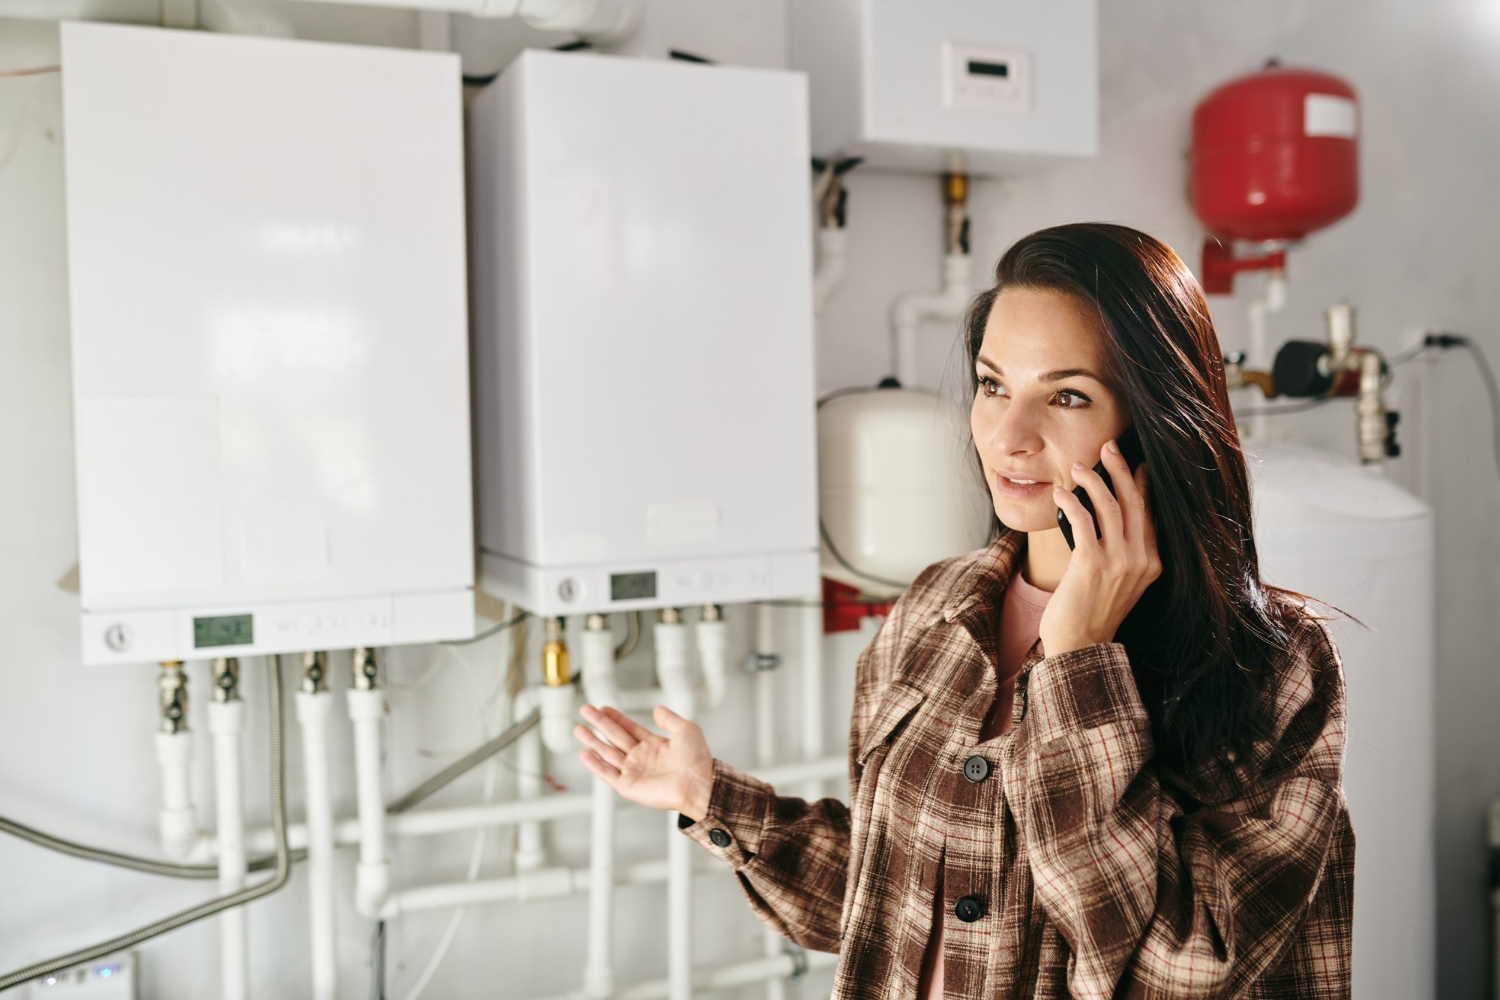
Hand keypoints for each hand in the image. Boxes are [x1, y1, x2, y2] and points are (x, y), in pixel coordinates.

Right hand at [575, 703, 714, 820]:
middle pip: (614, 737)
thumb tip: (657, 708)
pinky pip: (608, 774)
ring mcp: (634, 772)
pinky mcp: (629, 786)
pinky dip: (595, 764)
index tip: (603, 707)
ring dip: (592, 741)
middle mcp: (641, 758)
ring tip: (578, 729)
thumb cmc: (697, 760)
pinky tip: (585, 754)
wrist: (698, 784)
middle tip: (585, 710)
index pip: (629, 728)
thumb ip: (670, 718)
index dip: (616, 718)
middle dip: (599, 723)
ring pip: (607, 753)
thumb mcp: (686, 730)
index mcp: (654, 745)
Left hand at [1041, 439, 1161, 654]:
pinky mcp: (1092, 563)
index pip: (1151, 512)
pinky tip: (1059, 493)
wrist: (1080, 646)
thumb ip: (1124, 551)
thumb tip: (1114, 513)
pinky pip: (1083, 519)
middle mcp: (1141, 559)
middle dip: (1121, 468)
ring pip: (1110, 505)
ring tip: (1077, 467)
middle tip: (1107, 446)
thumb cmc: (1093, 611)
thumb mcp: (1120, 580)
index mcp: (1153, 562)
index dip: (1143, 483)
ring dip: (1093, 479)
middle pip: (1135, 501)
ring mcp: (1119, 562)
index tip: (1136, 462)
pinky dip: (1071, 500)